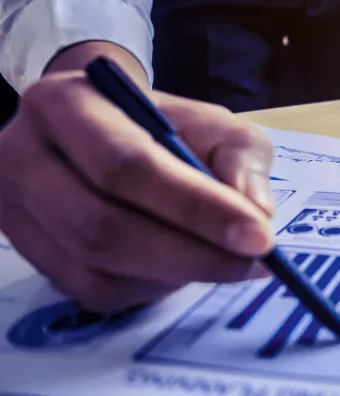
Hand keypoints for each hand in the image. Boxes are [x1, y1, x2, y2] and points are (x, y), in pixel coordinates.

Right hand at [0, 68, 275, 312]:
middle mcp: (24, 156)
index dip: (196, 207)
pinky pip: (93, 290)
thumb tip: (256, 214)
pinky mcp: (30, 253)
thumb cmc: (166, 126)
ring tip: (229, 262)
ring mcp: (16, 211)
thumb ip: (240, 158)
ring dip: (175, 273)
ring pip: (96, 265)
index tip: (259, 237)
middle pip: (102, 225)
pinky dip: (150, 287)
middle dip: (190, 252)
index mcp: (65, 104)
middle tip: (253, 262)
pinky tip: (185, 267)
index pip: (128, 165)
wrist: (108, 131)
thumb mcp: (214, 122)